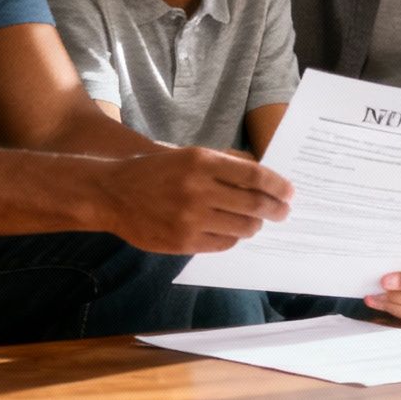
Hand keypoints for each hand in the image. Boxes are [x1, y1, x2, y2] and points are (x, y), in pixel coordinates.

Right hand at [97, 147, 292, 253]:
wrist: (111, 193)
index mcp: (201, 161)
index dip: (277, 186)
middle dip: (275, 209)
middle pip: (254, 204)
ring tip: (257, 222)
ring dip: (255, 225)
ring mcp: (190, 218)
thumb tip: (260, 174)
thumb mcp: (187, 155)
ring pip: (242, 227)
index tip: (289, 192)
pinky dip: (234, 238)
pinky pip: (223, 244)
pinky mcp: (183, 241)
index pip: (254, 176)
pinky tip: (233, 232)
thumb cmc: (154, 171)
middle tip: (283, 211)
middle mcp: (198, 189)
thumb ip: (223, 163)